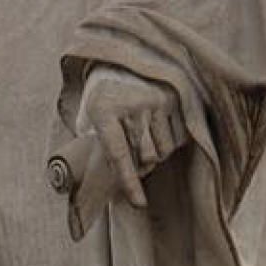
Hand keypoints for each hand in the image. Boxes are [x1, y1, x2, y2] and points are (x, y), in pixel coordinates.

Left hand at [77, 66, 182, 207]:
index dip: (129, 182)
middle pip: (146, 157)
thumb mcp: (88, 119)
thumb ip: (95, 148)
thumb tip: (96, 184)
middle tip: (133, 155)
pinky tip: (156, 126)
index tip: (138, 203)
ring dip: (155, 152)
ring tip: (143, 135)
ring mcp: (154, 100)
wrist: (119, 61)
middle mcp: (132, 104)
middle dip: (141, 164)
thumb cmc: (102, 99)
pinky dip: (168, 140)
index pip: (118, 154)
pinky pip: (177, 138)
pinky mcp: (172, 98)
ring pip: (163, 151)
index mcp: (103, 109)